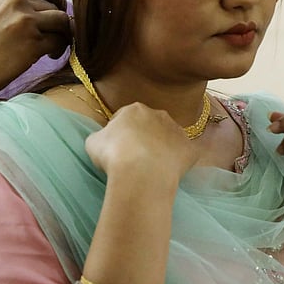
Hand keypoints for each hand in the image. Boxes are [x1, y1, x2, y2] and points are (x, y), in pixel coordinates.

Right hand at [0, 0, 71, 102]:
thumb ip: (16, 6)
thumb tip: (55, 9)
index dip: (58, 0)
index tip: (57, 14)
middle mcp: (15, 0)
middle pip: (56, 5)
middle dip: (59, 22)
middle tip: (54, 37)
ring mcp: (24, 20)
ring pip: (63, 22)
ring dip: (64, 35)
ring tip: (51, 48)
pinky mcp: (31, 43)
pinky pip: (59, 42)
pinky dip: (59, 49)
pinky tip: (48, 56)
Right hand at [85, 103, 201, 188]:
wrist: (141, 172)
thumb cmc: (113, 154)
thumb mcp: (93, 142)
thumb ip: (101, 136)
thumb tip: (105, 139)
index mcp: (135, 110)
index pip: (125, 117)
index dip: (119, 133)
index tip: (115, 148)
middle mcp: (159, 115)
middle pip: (150, 125)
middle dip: (143, 138)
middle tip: (134, 157)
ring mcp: (177, 131)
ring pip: (169, 138)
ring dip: (161, 148)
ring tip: (151, 167)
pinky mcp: (190, 149)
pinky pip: (184, 154)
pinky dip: (177, 162)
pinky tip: (167, 174)